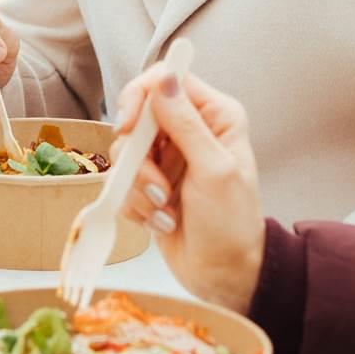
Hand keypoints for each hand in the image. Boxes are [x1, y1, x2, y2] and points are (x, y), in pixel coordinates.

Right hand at [111, 68, 264, 314]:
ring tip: (166, 210)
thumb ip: (187, 124)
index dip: (140, 97)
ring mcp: (167, 158)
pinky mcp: (149, 184)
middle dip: (139, 158)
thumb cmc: (232, 225)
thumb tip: (164, 78)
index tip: (129, 126)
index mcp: (214, 116)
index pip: (165, 80)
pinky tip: (162, 220)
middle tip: (158, 186)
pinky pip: (122, 182)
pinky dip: (136, 204)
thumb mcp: (215, 171)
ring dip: (139, 187)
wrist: (225, 275)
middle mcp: (188, 130)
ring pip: (125, 153)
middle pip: (137, 118)